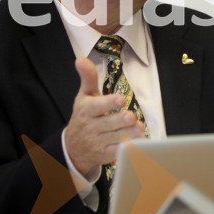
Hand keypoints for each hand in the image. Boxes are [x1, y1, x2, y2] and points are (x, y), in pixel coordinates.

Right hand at [63, 57, 145, 176]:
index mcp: (86, 110)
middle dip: (120, 121)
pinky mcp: (105, 154)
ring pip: (114, 138)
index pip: (96, 107)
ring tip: (140, 128)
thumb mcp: (84, 96)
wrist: (73, 147)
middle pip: (107, 124)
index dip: (108, 103)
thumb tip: (80, 58)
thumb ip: (88, 78)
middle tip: (132, 117)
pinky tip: (139, 144)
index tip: (120, 99)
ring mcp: (98, 142)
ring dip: (128, 134)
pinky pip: (117, 152)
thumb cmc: (84, 116)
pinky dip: (128, 149)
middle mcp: (91, 127)